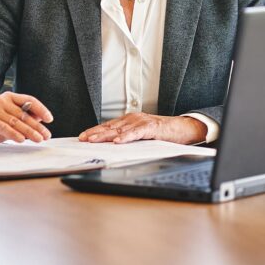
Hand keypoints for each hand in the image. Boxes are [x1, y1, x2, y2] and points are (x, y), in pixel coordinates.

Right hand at [0, 92, 53, 149]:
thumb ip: (24, 119)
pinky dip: (14, 134)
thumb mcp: (11, 122)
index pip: (29, 100)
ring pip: (15, 121)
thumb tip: (41, 119)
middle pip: (23, 113)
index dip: (41, 109)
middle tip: (46, 135)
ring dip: (29, 132)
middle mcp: (1, 100)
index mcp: (8, 97)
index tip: (49, 119)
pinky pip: (4, 127)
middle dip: (37, 126)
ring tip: (38, 139)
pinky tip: (22, 140)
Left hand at [78, 113, 207, 144]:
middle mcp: (132, 119)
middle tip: (83, 139)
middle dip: (95, 133)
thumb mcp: (140, 135)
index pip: (107, 126)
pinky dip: (126, 137)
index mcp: (128, 121)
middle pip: (110, 126)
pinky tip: (118, 141)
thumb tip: (111, 145)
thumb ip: (127, 137)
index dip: (94, 131)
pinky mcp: (151, 127)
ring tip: (94, 140)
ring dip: (105, 135)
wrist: (182, 128)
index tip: (82, 137)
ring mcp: (141, 122)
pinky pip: (136, 133)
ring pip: (120, 129)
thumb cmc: (161, 133)